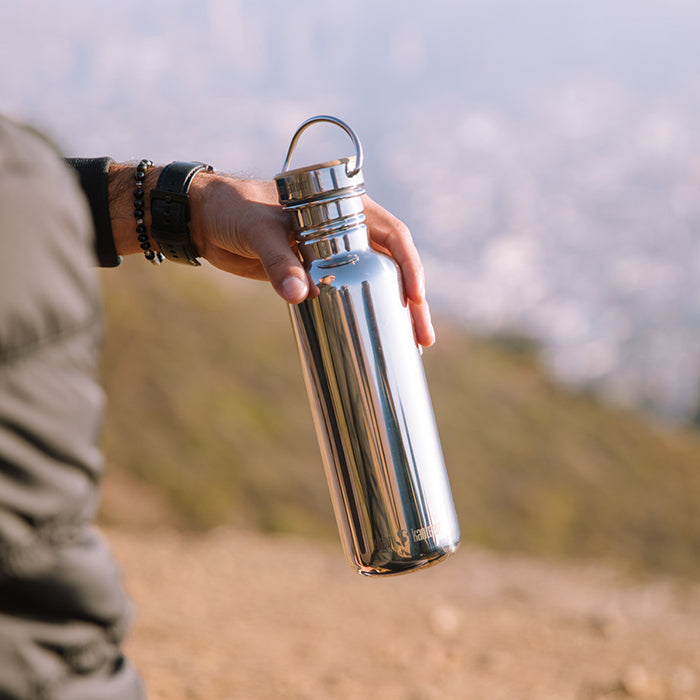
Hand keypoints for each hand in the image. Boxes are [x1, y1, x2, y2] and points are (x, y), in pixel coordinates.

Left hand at [189, 173, 435, 346]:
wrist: (204, 220)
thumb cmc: (233, 209)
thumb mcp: (258, 230)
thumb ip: (278, 260)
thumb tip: (300, 296)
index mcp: (344, 207)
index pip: (391, 234)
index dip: (409, 265)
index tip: (415, 297)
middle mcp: (346, 230)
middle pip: (392, 266)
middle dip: (412, 302)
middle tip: (422, 339)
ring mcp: (332, 255)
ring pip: (374, 284)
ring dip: (394, 314)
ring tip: (411, 348)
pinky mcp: (314, 275)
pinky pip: (346, 296)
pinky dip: (362, 315)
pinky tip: (376, 339)